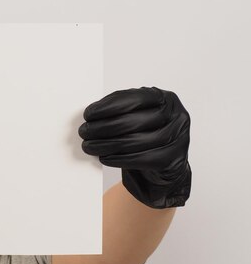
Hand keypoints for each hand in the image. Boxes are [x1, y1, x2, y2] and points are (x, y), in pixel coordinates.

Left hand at [78, 86, 191, 208]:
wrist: (165, 165)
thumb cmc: (147, 135)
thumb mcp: (138, 116)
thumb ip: (121, 110)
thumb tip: (92, 113)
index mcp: (166, 99)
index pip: (134, 99)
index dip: (108, 106)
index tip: (88, 114)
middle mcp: (176, 116)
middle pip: (132, 121)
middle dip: (103, 127)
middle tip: (84, 132)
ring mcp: (178, 138)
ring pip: (134, 142)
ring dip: (106, 145)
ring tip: (89, 146)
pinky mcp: (172, 159)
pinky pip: (140, 159)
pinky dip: (118, 158)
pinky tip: (104, 157)